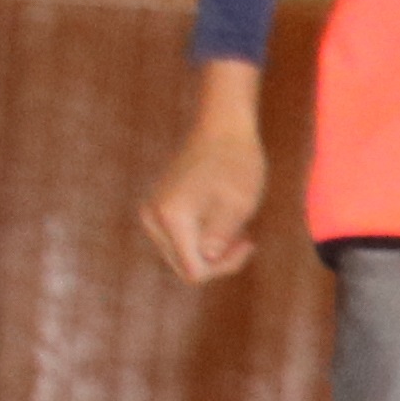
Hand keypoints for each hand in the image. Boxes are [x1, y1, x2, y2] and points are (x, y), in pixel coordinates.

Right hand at [138, 63, 268, 284]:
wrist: (222, 129)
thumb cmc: (237, 164)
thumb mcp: (239, 204)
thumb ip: (221, 238)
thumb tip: (206, 260)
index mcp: (170, 218)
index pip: (194, 271)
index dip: (225, 266)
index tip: (248, 242)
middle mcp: (152, 219)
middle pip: (185, 265)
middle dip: (218, 260)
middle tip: (245, 236)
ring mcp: (151, 214)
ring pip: (182, 254)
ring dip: (212, 248)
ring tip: (235, 223)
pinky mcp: (157, 209)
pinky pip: (180, 239)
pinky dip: (204, 236)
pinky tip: (223, 218)